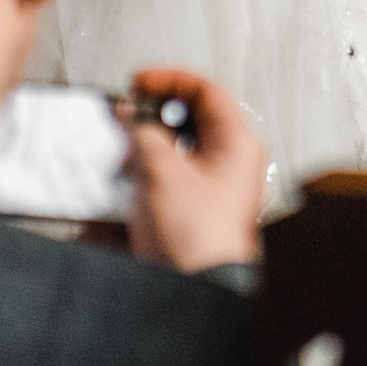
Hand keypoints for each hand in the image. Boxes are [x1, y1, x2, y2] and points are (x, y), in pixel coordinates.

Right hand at [121, 67, 265, 273]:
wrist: (196, 286)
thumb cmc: (196, 239)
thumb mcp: (162, 173)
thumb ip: (145, 134)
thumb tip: (133, 115)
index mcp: (237, 143)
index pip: (207, 90)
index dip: (170, 79)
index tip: (140, 81)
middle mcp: (233, 159)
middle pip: (194, 114)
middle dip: (157, 110)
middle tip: (131, 109)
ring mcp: (218, 180)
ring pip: (182, 140)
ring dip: (151, 137)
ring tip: (128, 144)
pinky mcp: (200, 200)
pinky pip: (176, 166)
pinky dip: (153, 161)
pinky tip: (134, 170)